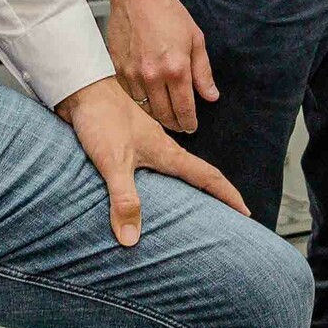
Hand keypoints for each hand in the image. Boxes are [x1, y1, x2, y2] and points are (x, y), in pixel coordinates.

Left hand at [61, 76, 250, 244]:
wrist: (81, 88)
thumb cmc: (101, 119)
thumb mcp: (113, 162)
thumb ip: (124, 199)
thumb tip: (132, 239)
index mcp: (166, 152)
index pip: (206, 176)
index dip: (227, 195)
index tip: (246, 211)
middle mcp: (160, 148)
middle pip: (195, 174)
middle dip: (213, 194)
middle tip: (225, 217)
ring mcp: (144, 144)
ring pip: (173, 171)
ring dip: (186, 188)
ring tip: (192, 209)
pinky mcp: (127, 144)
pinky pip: (151, 169)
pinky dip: (158, 184)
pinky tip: (148, 192)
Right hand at [107, 0, 218, 133]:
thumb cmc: (169, 14)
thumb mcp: (196, 40)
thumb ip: (203, 72)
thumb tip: (211, 96)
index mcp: (176, 69)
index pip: (184, 109)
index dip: (189, 123)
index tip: (191, 127)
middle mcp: (153, 77)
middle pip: (163, 115)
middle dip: (174, 124)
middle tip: (180, 125)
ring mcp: (133, 75)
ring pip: (145, 108)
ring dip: (156, 114)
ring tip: (164, 115)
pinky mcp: (118, 70)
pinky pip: (130, 95)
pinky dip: (139, 101)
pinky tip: (147, 99)